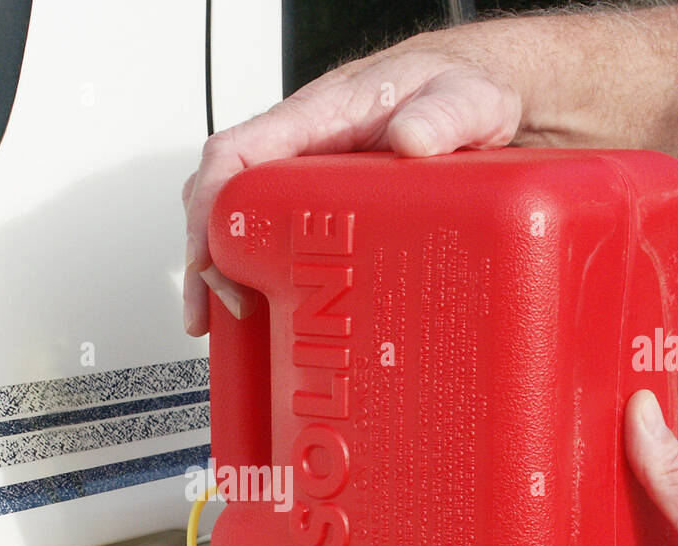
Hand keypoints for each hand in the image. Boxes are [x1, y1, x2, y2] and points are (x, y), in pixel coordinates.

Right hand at [181, 27, 528, 335]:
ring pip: (238, 221)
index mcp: (319, 117)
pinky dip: (253, 276)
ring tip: (219, 323)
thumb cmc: (457, 90)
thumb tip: (412, 139)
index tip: (208, 254)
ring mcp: (304, 182)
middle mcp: (299, 150)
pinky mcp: (318, 210)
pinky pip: (270, 237)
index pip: (237, 153)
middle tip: (219, 307)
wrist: (471, 99)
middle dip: (206, 256)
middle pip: (223, 196)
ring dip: (220, 273)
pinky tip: (258, 316)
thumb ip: (446, 115)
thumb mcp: (466, 98)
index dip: (210, 205)